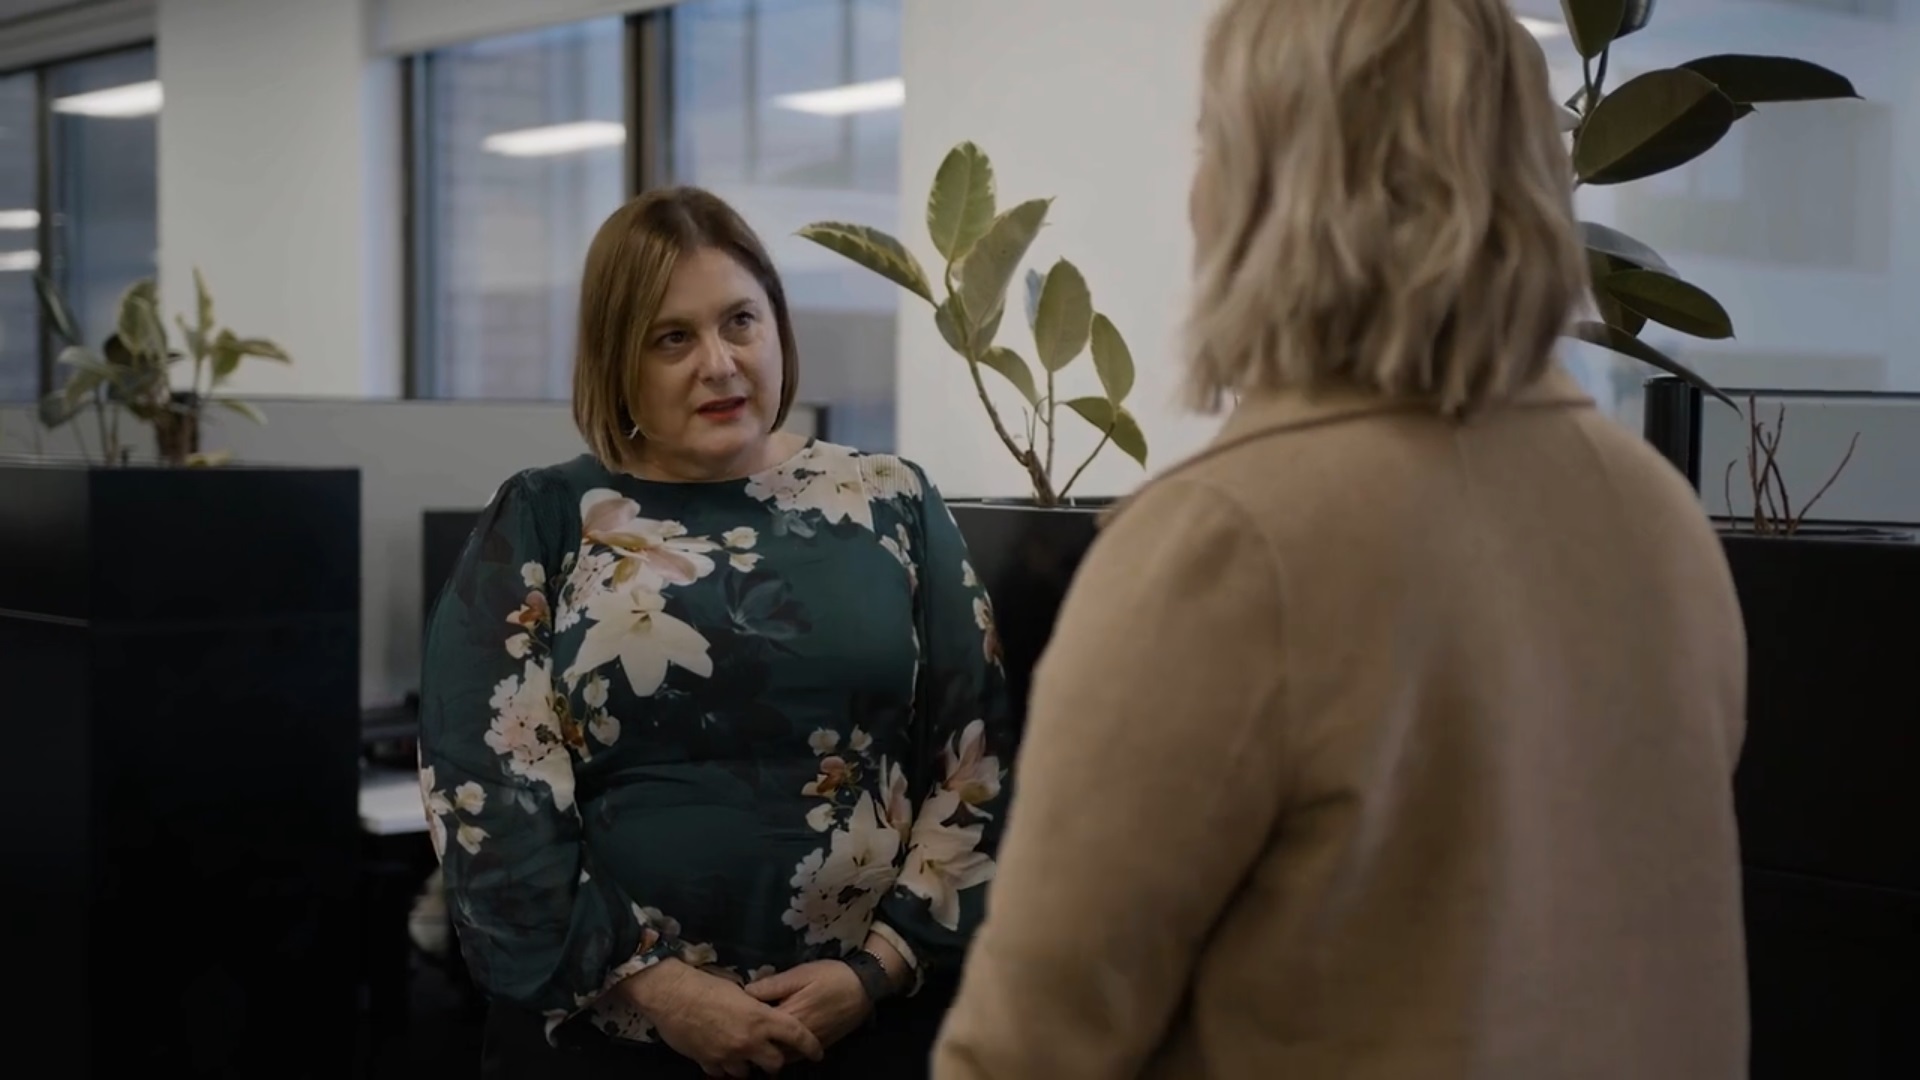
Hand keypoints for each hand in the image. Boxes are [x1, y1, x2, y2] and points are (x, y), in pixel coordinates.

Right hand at [619, 960, 824, 1076]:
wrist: (672, 995)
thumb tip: (763, 1009)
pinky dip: (723, 1065)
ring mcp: (728, 1055)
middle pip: (775, 1063)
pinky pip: (721, 1072)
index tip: (817, 1053)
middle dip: (774, 1060)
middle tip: (770, 1053)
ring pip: (747, 1072)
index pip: (796, 1035)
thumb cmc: (706, 985)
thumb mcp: (739, 991)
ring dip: (747, 1064)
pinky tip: (719, 1054)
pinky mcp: (708, 1062)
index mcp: (761, 1018)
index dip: (810, 1046)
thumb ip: (755, 1006)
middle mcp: (749, 1041)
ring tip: (742, 1053)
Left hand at [744, 960, 873, 1051]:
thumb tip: (746, 991)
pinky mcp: (820, 1045)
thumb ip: (773, 985)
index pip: (758, 1027)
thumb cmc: (831, 976)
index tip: (733, 1015)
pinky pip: (796, 1057)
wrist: (865, 987)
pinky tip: (778, 1044)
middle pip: (767, 1046)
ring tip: (756, 1040)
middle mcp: (798, 1035)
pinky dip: (784, 1053)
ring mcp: (810, 1043)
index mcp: (789, 1015)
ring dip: (768, 1050)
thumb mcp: (801, 973)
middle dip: (754, 1041)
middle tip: (741, 1030)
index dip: (744, 1022)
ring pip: (781, 1056)